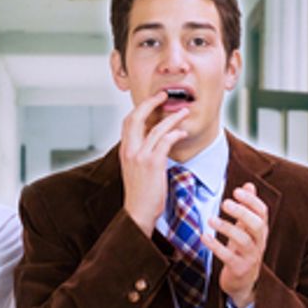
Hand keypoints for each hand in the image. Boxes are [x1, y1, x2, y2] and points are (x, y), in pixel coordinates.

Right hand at [119, 91, 188, 234]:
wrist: (138, 212)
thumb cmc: (141, 193)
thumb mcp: (136, 169)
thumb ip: (142, 153)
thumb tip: (155, 140)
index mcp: (125, 150)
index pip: (129, 121)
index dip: (141, 107)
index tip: (153, 100)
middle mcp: (129, 150)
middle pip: (136, 117)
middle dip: (151, 102)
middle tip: (164, 95)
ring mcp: (140, 156)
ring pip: (156, 128)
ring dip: (172, 117)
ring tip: (183, 112)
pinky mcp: (152, 164)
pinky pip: (165, 142)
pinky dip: (175, 134)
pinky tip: (182, 133)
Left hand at [205, 183, 267, 307]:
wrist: (242, 283)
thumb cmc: (242, 251)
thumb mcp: (246, 229)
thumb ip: (248, 208)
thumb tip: (249, 184)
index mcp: (260, 231)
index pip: (262, 212)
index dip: (251, 201)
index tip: (237, 191)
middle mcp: (259, 243)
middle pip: (256, 225)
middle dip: (242, 212)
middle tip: (225, 203)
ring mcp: (250, 257)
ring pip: (243, 240)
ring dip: (226, 228)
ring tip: (211, 219)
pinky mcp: (239, 269)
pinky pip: (228, 256)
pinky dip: (215, 246)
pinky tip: (204, 237)